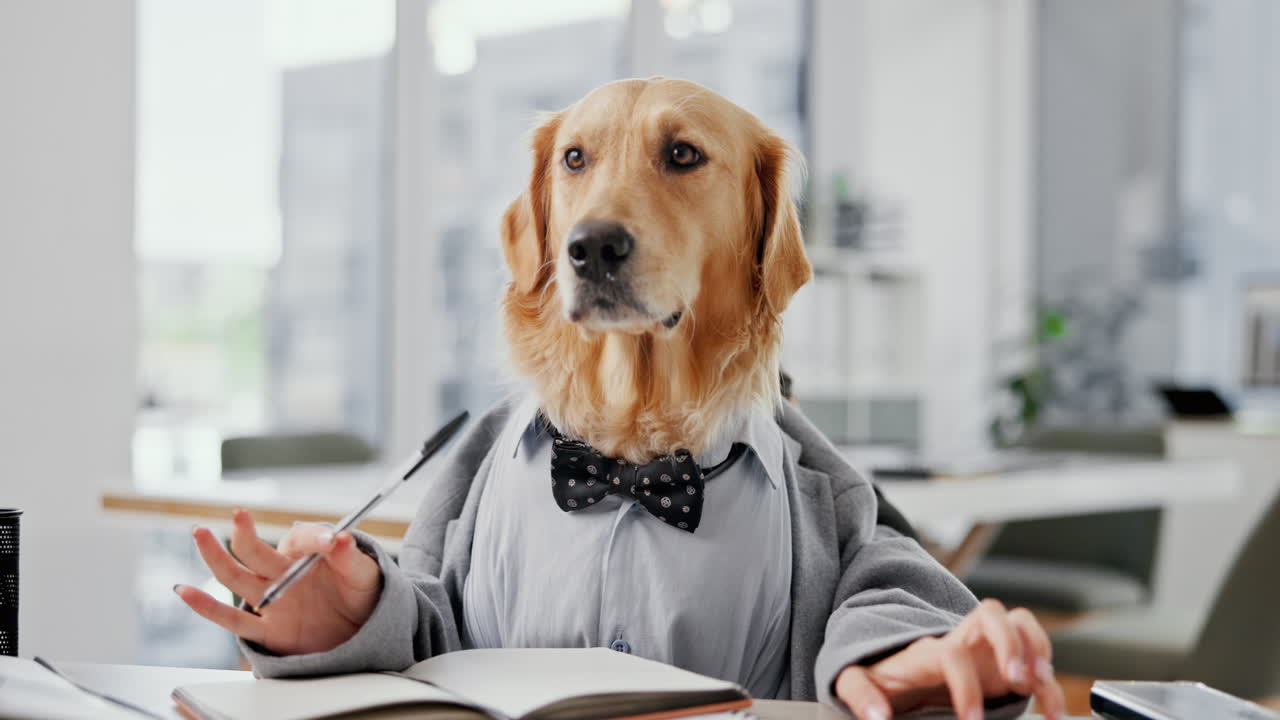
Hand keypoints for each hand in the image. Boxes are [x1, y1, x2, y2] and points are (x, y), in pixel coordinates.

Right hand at [174, 509, 381, 655]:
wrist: (362, 630)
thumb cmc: (360, 594)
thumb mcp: (364, 574)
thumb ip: (350, 558)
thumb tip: (341, 537)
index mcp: (306, 553)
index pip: (302, 538)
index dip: (315, 538)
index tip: (333, 542)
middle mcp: (282, 572)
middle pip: (256, 551)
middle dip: (245, 533)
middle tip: (240, 515)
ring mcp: (272, 599)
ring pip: (236, 577)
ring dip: (216, 556)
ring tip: (200, 533)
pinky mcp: (269, 630)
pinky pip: (233, 620)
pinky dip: (207, 607)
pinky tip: (184, 591)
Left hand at [834, 599, 1064, 719]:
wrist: (891, 670)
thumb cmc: (876, 676)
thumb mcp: (855, 680)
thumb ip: (859, 694)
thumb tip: (877, 717)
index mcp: (927, 649)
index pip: (952, 653)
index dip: (966, 686)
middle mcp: (961, 640)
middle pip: (991, 612)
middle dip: (1011, 641)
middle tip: (1019, 678)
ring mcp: (985, 649)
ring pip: (1020, 624)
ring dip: (1038, 650)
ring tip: (1041, 685)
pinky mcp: (1002, 666)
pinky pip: (1035, 661)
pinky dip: (1050, 682)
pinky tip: (1052, 710)